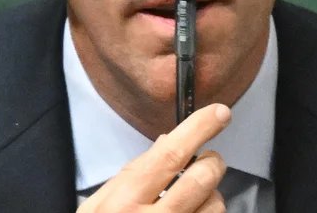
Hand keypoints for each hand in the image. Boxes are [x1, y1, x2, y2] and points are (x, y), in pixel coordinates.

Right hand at [78, 103, 231, 211]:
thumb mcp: (98, 208)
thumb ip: (130, 174)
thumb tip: (167, 141)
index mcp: (124, 201)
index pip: (169, 155)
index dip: (199, 129)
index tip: (219, 113)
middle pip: (202, 178)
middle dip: (212, 163)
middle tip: (205, 163)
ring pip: (216, 206)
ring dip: (212, 197)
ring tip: (193, 202)